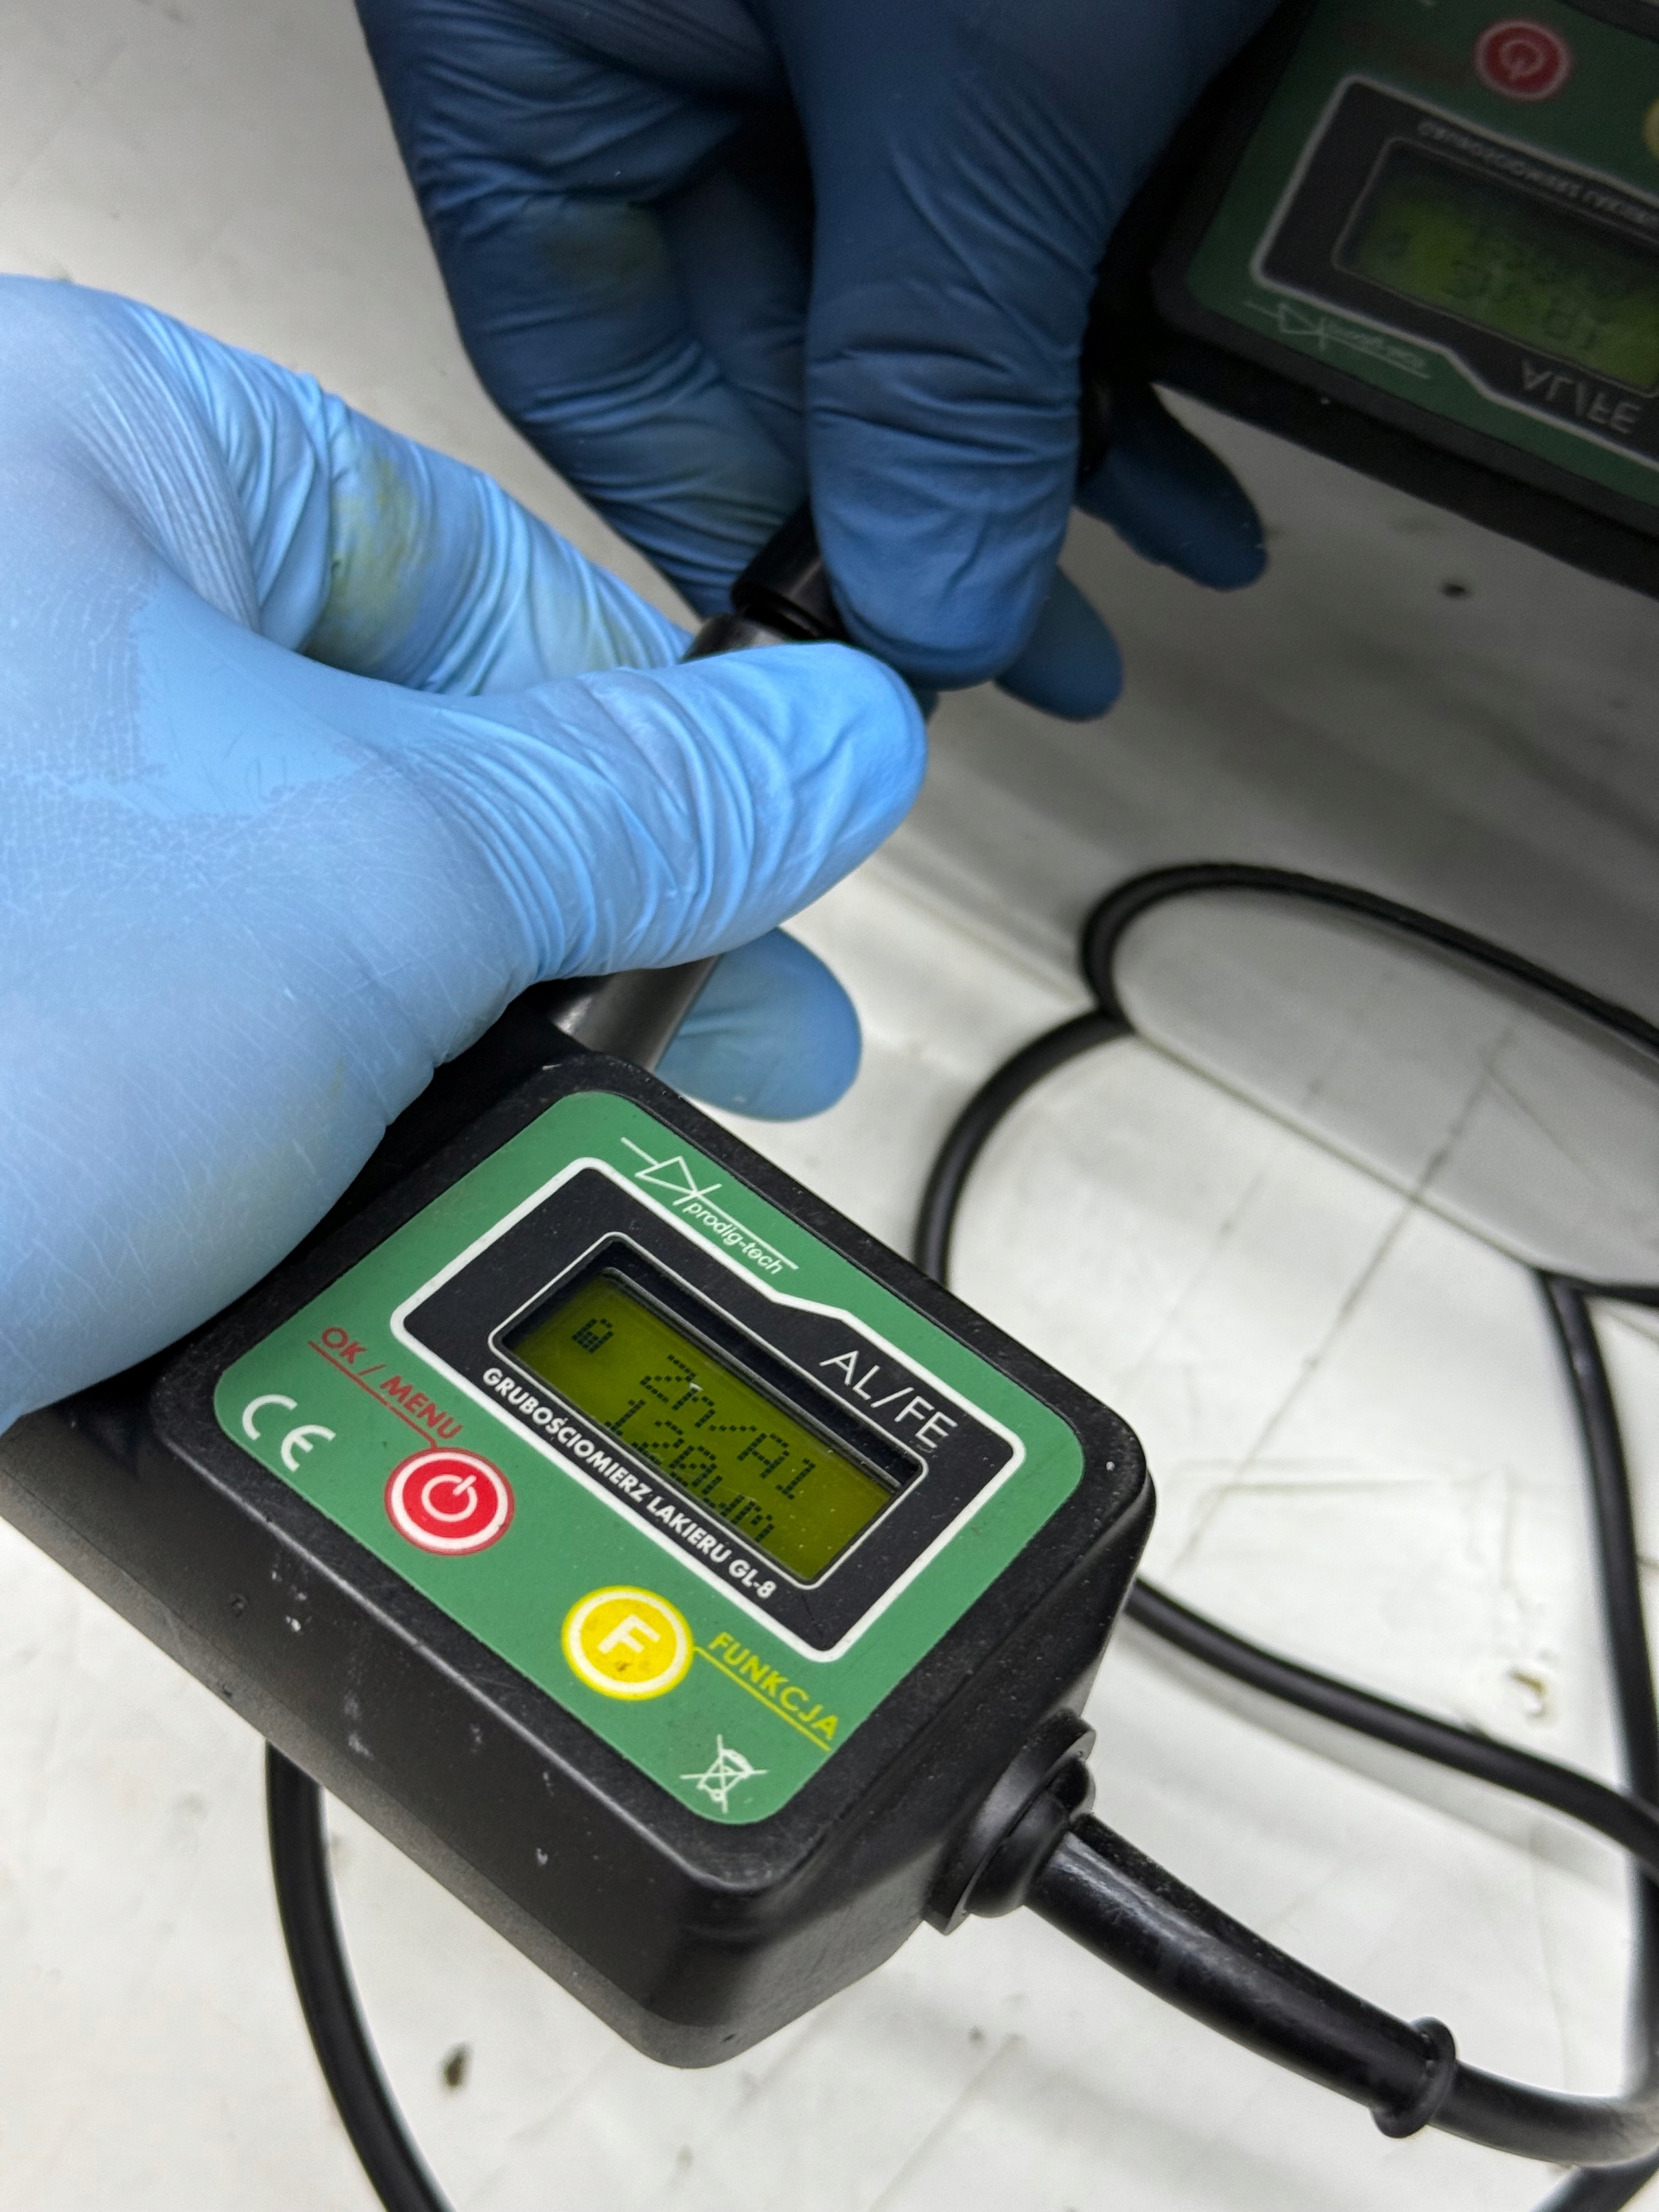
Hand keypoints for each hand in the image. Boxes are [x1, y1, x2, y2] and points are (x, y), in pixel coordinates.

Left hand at [0, 279, 921, 1425]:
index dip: (658, 735)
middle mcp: (22, 614)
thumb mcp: (373, 884)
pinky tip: (387, 1185)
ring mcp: (6, 824)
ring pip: (320, 904)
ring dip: (464, 1042)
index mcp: (86, 454)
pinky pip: (221, 1010)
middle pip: (412, 748)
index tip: (766, 871)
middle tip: (711, 1038)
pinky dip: (326, 1103)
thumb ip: (638, 805)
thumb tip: (828, 750)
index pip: (476, 564)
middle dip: (582, 932)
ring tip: (540, 1148)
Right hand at [356, 0, 1272, 719]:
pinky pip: (965, 163)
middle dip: (938, 498)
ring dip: (1036, 406)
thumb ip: (937, 359)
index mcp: (526, 23)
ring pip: (877, 264)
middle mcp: (622, 9)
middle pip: (752, 338)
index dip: (748, 546)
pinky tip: (1179, 369)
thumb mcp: (976, 80)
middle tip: (1054, 639)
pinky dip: (1077, 273)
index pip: (592, 367)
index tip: (872, 678)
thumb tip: (928, 606)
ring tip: (1170, 522)